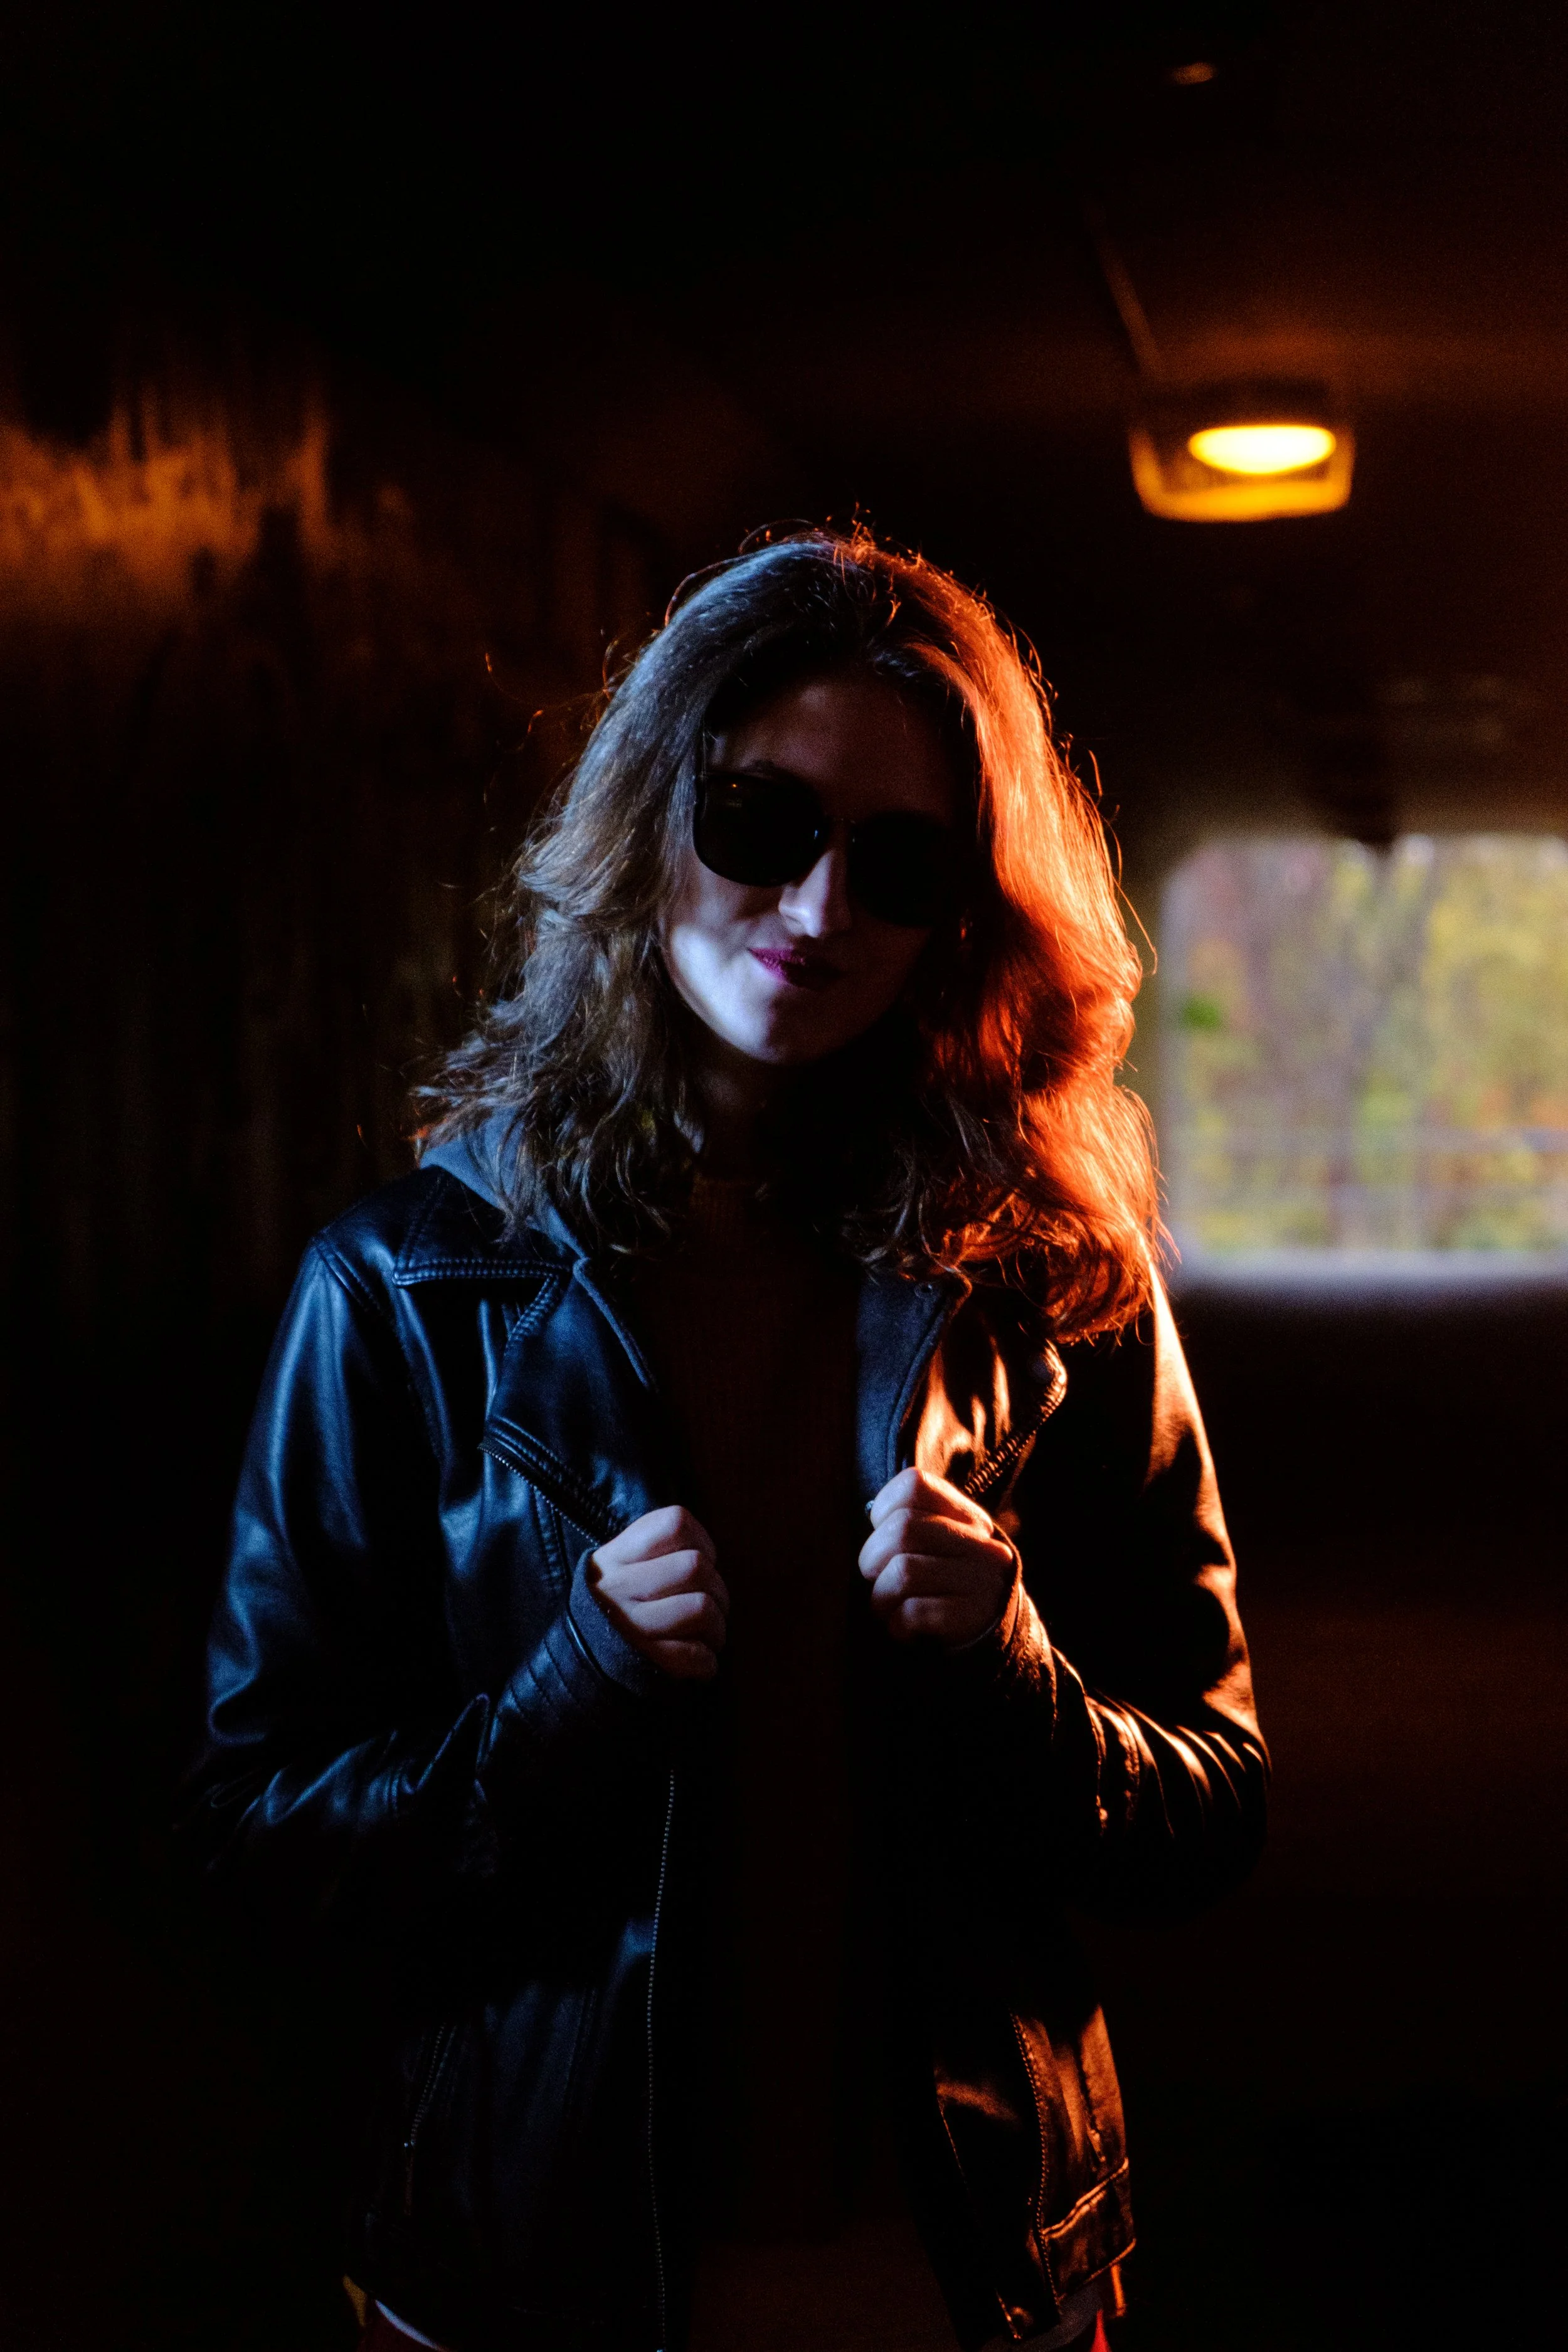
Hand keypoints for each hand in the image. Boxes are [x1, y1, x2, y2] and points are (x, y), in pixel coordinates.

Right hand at [588, 1505, 728, 1681]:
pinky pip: (695, 1655)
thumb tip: (706, 1553)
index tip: (701, 1561)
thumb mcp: (616, 1567)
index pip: (675, 1525)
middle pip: (696, 1567)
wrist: (576, 1662)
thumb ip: (656, 1550)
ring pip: (702, 1609)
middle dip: (718, 1590)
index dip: (703, 1542)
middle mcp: (618, 1588)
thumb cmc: (613, 1608)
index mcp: (616, 1557)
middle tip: (712, 1605)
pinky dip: (706, 1661)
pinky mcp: (643, 1663)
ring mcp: (630, 1627)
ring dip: (717, 1626)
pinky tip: (698, 1660)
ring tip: (707, 1635)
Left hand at [858, 1467, 1017, 1649]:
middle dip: (871, 1560)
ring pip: (904, 1572)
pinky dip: (897, 1624)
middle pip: (902, 1529)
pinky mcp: (973, 1616)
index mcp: (966, 1516)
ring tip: (888, 1607)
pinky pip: (913, 1612)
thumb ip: (912, 1523)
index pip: (914, 1485)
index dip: (882, 1508)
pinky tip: (905, 1629)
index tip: (882, 1534)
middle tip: (876, 1579)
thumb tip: (866, 1516)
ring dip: (881, 1597)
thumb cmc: (947, 1585)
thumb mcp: (942, 1544)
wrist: (993, 1636)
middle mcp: (979, 1543)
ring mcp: (980, 1580)